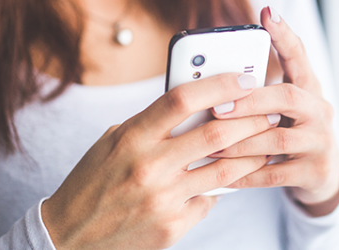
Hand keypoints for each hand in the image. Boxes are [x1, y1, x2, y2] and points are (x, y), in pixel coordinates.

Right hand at [41, 73, 275, 249]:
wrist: (70, 236)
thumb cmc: (93, 183)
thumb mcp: (112, 144)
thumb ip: (150, 125)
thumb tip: (195, 107)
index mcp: (131, 138)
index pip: (181, 100)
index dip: (218, 85)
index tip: (244, 79)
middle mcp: (148, 166)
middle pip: (215, 133)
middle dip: (251, 119)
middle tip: (268, 112)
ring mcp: (163, 198)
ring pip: (224, 170)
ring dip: (252, 154)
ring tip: (265, 144)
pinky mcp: (172, 226)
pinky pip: (209, 201)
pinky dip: (219, 190)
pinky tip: (225, 182)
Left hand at [210, 7, 338, 216]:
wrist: (321, 175)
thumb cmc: (291, 133)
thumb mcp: (282, 109)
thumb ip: (258, 93)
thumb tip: (213, 81)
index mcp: (309, 89)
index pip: (299, 56)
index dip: (284, 35)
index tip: (267, 14)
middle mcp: (319, 111)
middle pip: (288, 97)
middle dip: (250, 101)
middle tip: (217, 107)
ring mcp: (320, 142)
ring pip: (278, 139)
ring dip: (242, 142)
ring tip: (212, 145)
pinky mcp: (315, 171)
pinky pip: (275, 174)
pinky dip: (246, 174)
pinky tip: (224, 176)